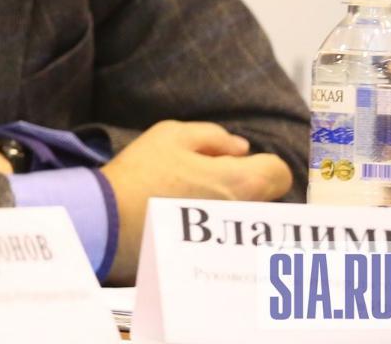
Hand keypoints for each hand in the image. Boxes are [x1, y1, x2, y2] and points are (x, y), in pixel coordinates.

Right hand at [100, 120, 293, 283]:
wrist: (111, 219)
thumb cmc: (142, 172)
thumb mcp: (171, 134)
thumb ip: (213, 136)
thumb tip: (240, 148)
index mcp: (239, 181)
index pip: (279, 172)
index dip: (261, 161)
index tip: (236, 161)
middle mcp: (244, 214)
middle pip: (266, 197)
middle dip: (246, 184)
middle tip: (208, 177)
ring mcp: (233, 239)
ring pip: (248, 216)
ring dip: (231, 205)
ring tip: (192, 199)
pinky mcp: (216, 255)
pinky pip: (231, 236)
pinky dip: (217, 227)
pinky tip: (186, 221)